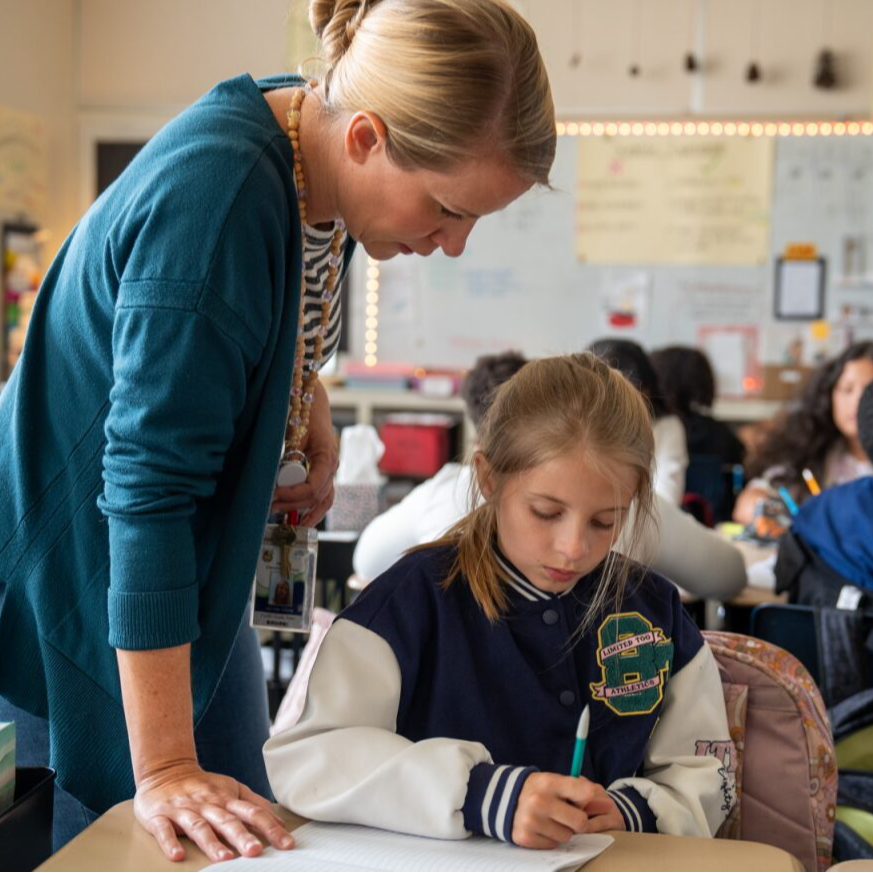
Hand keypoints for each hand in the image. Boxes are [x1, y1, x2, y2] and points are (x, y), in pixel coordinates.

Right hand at [133, 761, 294, 862]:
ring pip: (200, 827)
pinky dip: (170, 842)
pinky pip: (164, 830)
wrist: (166, 770)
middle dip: (242, 837)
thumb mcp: (232, 789)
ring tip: (225, 858)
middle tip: (256, 851)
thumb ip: (255, 804)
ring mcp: (184, 811)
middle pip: (228, 821)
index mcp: (227, 799)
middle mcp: (208, 805)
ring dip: (212, 843)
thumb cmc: (204, 786)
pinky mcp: (160, 816)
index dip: (271, 827)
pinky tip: (177, 856)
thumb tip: (280, 822)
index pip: (253, 813)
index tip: (287, 843)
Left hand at [272, 378, 337, 525]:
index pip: (313, 487)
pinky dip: (313, 511)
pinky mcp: (324, 473)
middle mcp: (332, 466)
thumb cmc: (301, 414)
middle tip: (269, 506)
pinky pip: (323, 497)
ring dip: (304, 512)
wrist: (311, 402)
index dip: (293, 494)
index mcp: (327, 456)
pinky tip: (301, 521)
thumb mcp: (292, 434)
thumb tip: (274, 482)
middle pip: (316, 497)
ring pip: (323, 501)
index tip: (274, 493)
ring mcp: (330, 471)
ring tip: (287, 522)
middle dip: (292, 504)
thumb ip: (287, 458)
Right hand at [511, 773, 624, 848]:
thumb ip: (580, 792)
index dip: (588, 800)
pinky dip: (550, 839)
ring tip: (550, 819)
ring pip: (567, 836)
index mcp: (548, 782)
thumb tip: (608, 805)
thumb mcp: (555, 783)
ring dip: (562, 831)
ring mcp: (531, 820)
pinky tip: (541, 827)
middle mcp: (539, 801)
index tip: (581, 800)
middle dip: (577, 821)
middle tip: (567, 815)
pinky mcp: (525, 837)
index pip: (584, 792)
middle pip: (580, 822)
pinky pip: (553, 845)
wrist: (502, 798)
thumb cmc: (537, 790)